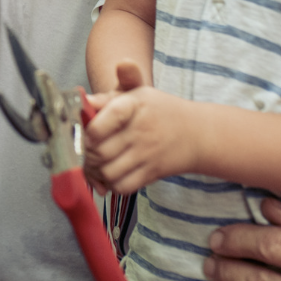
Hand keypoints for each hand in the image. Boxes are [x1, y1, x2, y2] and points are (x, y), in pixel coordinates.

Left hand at [83, 80, 195, 194]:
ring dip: (95, 170)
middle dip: (85, 152)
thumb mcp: (138, 94)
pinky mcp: (151, 173)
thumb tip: (82, 99)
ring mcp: (146, 154)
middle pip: (99, 151)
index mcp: (133, 106)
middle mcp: (140, 130)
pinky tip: (110, 174)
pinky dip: (111, 184)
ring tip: (95, 163)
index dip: (88, 130)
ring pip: (107, 171)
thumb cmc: (161, 111)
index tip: (85, 131)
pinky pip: (122, 186)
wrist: (197, 134)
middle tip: (84, 150)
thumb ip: (108, 96)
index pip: (103, 120)